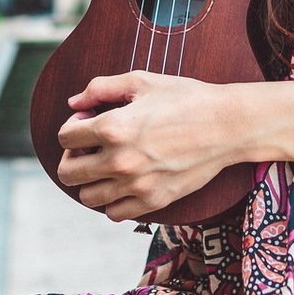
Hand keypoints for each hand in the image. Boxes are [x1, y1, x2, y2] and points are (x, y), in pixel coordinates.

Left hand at [55, 71, 239, 221]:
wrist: (227, 125)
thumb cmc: (185, 98)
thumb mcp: (142, 81)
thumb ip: (100, 88)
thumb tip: (74, 102)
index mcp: (113, 127)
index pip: (65, 137)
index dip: (73, 126)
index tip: (88, 121)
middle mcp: (120, 160)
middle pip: (68, 172)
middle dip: (72, 157)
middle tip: (89, 147)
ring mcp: (137, 185)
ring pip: (87, 197)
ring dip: (90, 181)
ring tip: (106, 166)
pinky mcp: (154, 201)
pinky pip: (115, 213)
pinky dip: (112, 200)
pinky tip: (123, 183)